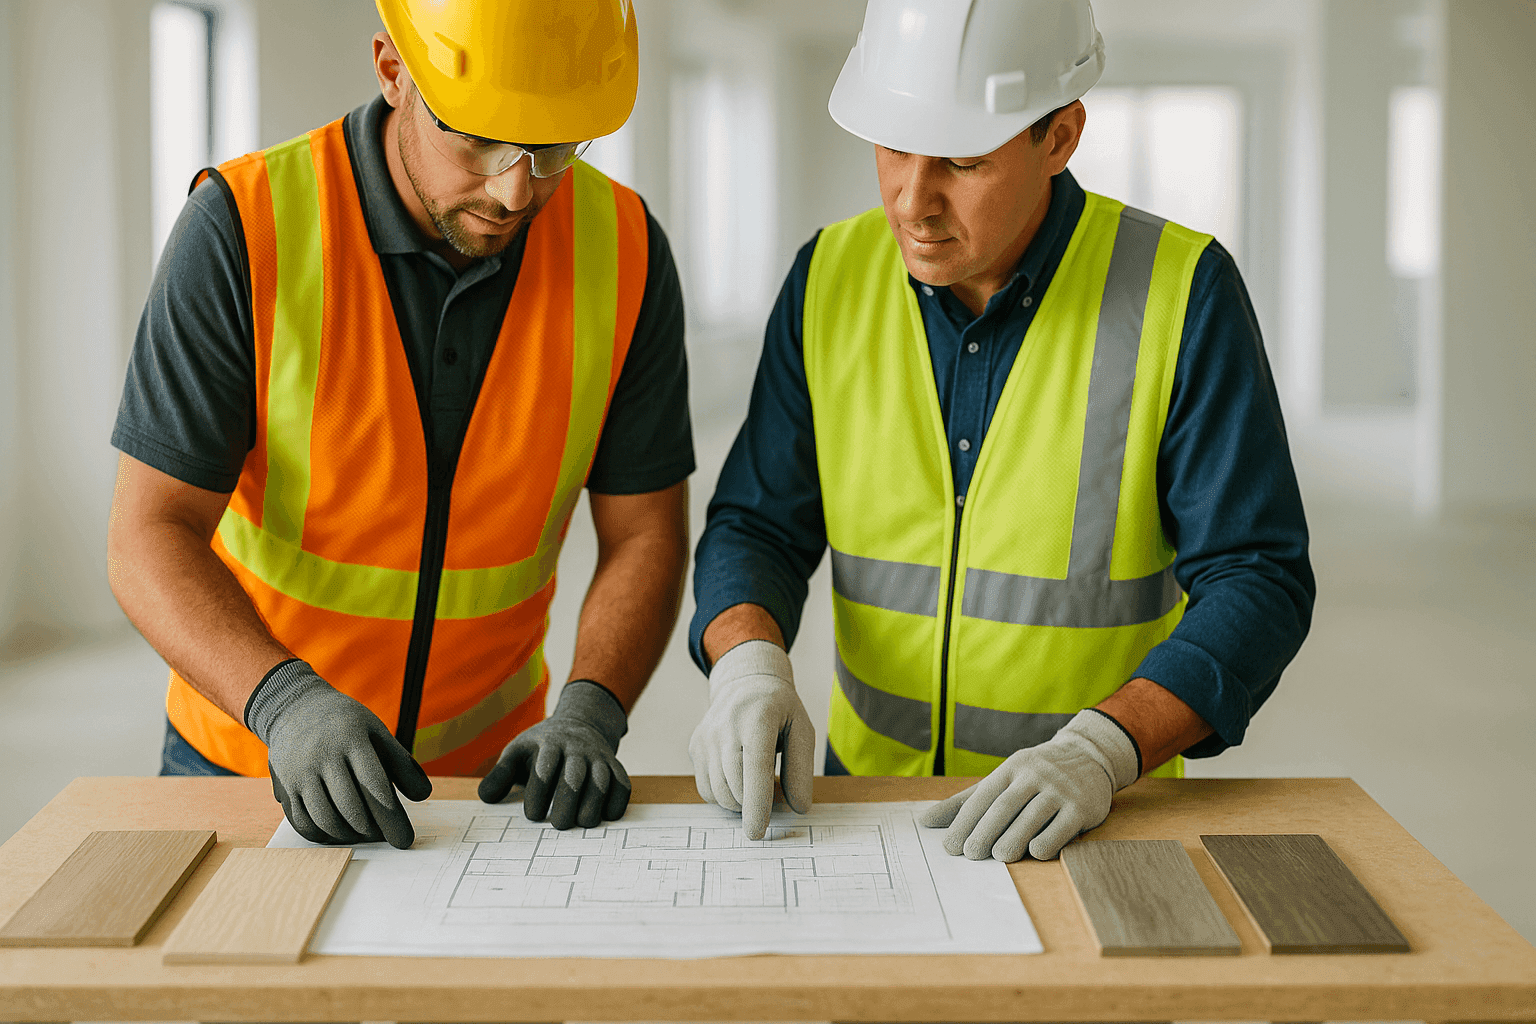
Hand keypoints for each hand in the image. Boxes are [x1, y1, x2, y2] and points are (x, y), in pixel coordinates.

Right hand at [249, 660, 432, 849]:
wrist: (295, 708)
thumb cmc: (346, 724)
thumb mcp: (377, 731)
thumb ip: (401, 763)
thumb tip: (422, 795)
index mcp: (351, 739)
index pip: (375, 785)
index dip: (391, 818)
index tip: (405, 840)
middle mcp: (322, 756)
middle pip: (350, 808)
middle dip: (372, 830)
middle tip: (384, 836)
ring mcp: (299, 772)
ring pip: (325, 819)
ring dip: (348, 836)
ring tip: (364, 834)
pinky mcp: (285, 786)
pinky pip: (302, 822)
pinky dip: (322, 835)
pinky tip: (338, 833)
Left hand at [478, 680, 630, 828]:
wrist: (579, 725)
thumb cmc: (541, 748)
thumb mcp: (517, 752)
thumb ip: (500, 775)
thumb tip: (486, 798)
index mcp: (549, 744)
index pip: (543, 771)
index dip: (538, 797)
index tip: (532, 816)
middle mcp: (576, 749)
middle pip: (574, 777)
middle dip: (566, 805)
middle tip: (559, 825)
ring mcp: (598, 757)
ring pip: (601, 782)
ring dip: (592, 806)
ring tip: (582, 823)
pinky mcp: (615, 767)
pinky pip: (622, 785)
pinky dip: (616, 803)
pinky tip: (605, 815)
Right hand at [689, 639, 814, 839]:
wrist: (745, 683)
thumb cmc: (779, 710)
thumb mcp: (802, 730)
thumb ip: (802, 769)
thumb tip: (798, 807)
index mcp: (757, 718)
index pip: (755, 768)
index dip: (756, 804)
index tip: (757, 832)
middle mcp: (725, 727)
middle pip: (734, 786)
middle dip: (754, 805)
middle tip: (773, 789)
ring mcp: (706, 737)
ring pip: (719, 793)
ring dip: (740, 801)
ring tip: (756, 779)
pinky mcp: (695, 748)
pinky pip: (707, 790)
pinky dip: (724, 795)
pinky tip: (738, 776)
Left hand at [918, 709, 1139, 861]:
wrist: (1089, 757)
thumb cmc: (1035, 776)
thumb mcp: (1002, 780)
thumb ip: (966, 801)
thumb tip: (925, 821)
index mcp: (1011, 768)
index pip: (984, 795)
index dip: (965, 821)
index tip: (951, 846)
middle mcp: (1035, 775)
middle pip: (1005, 805)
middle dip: (986, 830)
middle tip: (970, 854)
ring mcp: (1060, 790)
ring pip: (1033, 816)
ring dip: (1014, 838)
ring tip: (999, 857)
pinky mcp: (1083, 807)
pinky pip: (1062, 827)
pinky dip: (1047, 841)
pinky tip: (1035, 852)